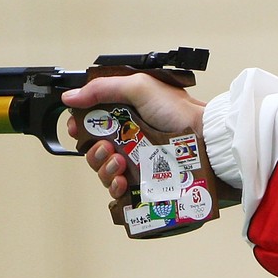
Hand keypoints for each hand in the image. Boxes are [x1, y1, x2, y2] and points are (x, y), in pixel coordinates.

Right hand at [62, 73, 207, 198]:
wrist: (206, 139)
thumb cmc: (180, 112)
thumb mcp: (140, 88)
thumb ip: (103, 88)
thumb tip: (71, 96)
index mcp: (126, 114)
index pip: (92, 123)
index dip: (80, 128)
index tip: (77, 130)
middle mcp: (130, 137)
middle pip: (94, 149)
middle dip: (92, 150)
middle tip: (106, 147)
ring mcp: (138, 160)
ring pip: (104, 170)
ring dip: (103, 167)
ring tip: (119, 162)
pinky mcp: (145, 180)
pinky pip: (119, 189)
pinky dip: (115, 186)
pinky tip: (122, 180)